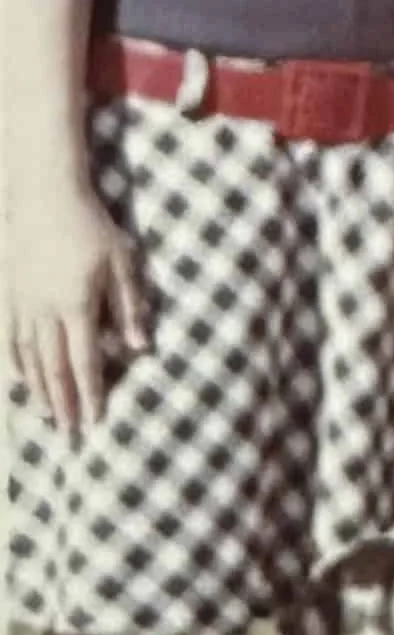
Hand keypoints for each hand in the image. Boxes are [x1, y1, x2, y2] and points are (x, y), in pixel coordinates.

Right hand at [8, 180, 146, 433]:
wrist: (44, 198)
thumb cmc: (91, 227)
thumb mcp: (121, 262)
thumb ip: (129, 306)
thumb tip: (139, 348)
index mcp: (78, 305)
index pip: (85, 361)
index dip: (90, 394)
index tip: (94, 421)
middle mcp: (46, 312)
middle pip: (53, 368)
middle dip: (63, 404)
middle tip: (67, 436)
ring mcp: (22, 306)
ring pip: (28, 359)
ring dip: (38, 391)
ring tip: (46, 416)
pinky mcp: (9, 296)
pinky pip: (8, 340)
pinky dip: (14, 365)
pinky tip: (19, 382)